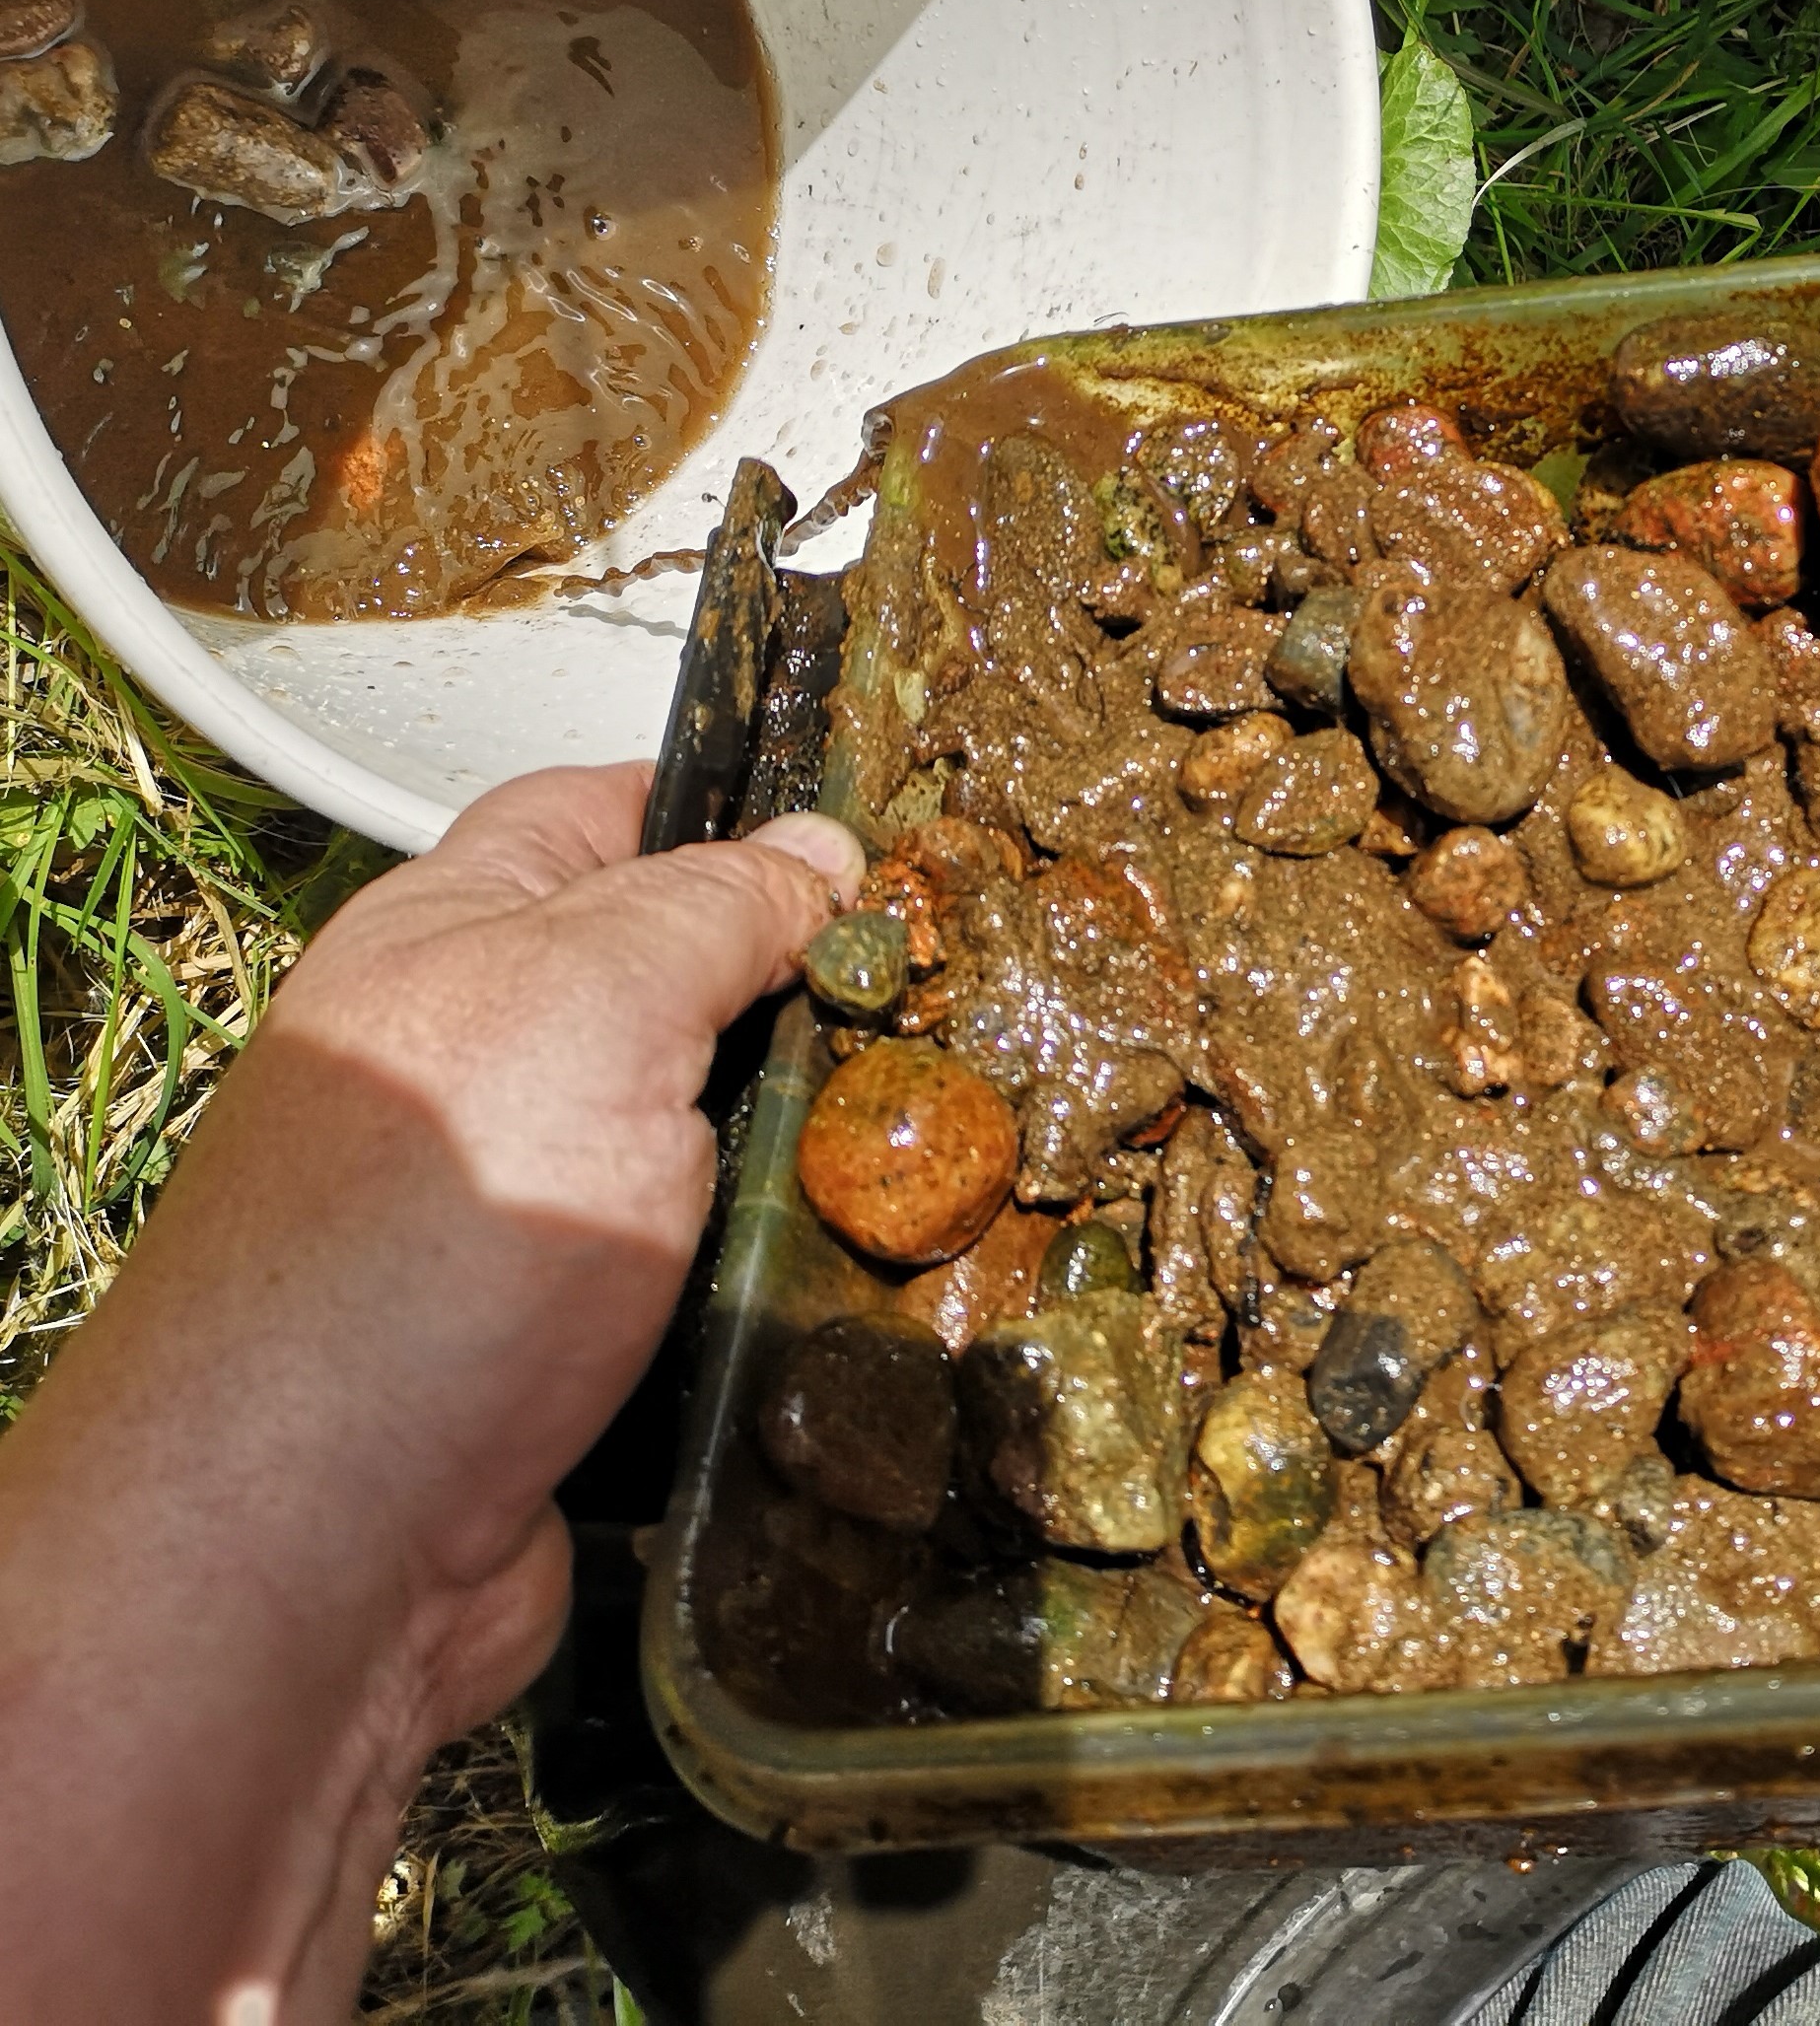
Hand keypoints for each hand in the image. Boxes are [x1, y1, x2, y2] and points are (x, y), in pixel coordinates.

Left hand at [0, 763, 854, 2022]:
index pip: (609, 812)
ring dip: (821, 1157)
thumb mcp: (591, 1000)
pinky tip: (888, 1275)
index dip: (743, 807)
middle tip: (961, 1004)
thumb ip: (712, 907)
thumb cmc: (421, 1244)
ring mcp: (530, 1220)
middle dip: (813, 1000)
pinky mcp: (578, 1358)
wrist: (313, 1557)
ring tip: (962, 1145)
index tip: (890, 843)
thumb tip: (818, 850)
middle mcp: (485, 1070)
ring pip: (718, 1149)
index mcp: (455, 940)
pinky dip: (794, 1283)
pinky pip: (718, 1286)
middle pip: (686, 989)